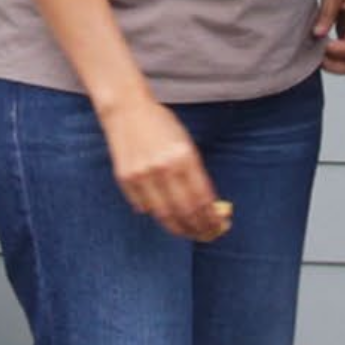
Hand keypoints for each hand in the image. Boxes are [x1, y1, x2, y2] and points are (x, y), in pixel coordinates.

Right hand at [97, 95, 229, 241]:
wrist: (127, 110)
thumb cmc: (162, 125)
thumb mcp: (186, 143)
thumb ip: (194, 172)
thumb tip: (205, 204)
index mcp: (183, 156)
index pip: (201, 197)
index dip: (211, 217)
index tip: (219, 226)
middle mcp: (162, 168)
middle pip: (183, 210)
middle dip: (198, 227)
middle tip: (207, 234)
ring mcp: (141, 176)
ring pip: (163, 214)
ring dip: (179, 227)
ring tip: (191, 232)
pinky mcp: (125, 180)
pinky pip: (143, 207)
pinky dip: (157, 215)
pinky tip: (167, 218)